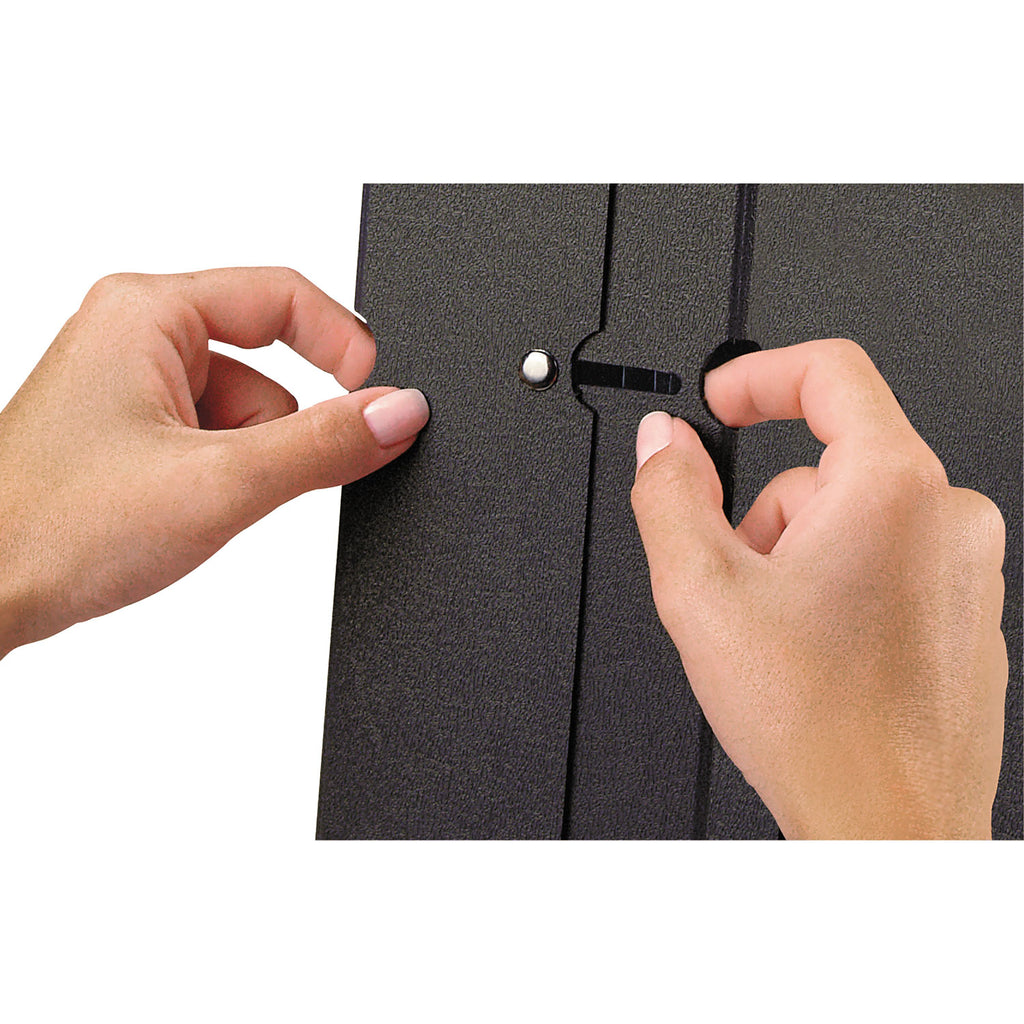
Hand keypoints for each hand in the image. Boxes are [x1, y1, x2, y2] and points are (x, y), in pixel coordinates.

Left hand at [0, 268, 428, 657]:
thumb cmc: (55, 527)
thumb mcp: (219, 483)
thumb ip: (323, 445)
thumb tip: (399, 412)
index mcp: (147, 311)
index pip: (283, 296)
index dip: (344, 346)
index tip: (380, 396)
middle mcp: (136, 335)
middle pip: (270, 366)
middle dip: (279, 433)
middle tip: (247, 481)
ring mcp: (133, 386)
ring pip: (249, 413)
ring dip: (249, 464)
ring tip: (194, 506)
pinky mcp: (134, 432)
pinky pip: (219, 441)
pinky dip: (224, 478)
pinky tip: (183, 513)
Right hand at [631, 339, 1006, 838]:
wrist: (888, 825)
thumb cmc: (820, 726)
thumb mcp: (701, 592)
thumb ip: (668, 495)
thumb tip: (664, 443)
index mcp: (892, 488)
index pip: (831, 371)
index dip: (758, 375)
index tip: (722, 402)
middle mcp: (948, 514)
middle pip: (828, 464)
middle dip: (764, 512)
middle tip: (736, 581)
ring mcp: (966, 565)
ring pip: (853, 518)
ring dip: (798, 556)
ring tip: (778, 633)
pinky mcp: (965, 608)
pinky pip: (887, 559)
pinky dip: (840, 584)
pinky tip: (815, 652)